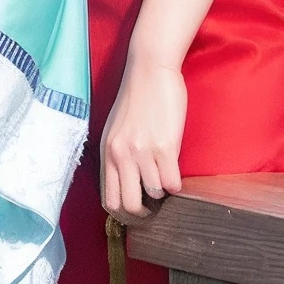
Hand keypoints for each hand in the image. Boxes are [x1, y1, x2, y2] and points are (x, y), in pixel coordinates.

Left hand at [100, 53, 185, 217]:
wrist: (150, 70)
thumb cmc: (136, 98)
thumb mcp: (115, 129)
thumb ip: (117, 155)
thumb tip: (126, 181)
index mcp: (107, 152)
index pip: (109, 199)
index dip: (124, 212)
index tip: (136, 211)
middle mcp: (120, 155)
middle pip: (129, 205)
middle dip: (144, 213)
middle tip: (155, 207)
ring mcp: (142, 152)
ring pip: (154, 193)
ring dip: (163, 193)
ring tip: (167, 181)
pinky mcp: (164, 146)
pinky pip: (171, 182)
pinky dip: (176, 185)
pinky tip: (176, 176)